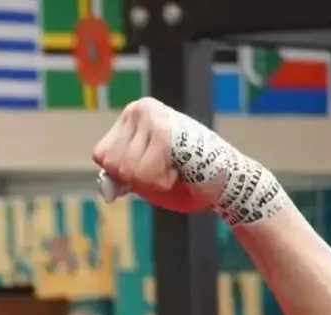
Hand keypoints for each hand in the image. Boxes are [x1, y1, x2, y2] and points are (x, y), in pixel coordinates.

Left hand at [91, 97, 218, 213]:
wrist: (228, 181)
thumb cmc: (187, 179)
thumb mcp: (144, 178)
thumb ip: (122, 178)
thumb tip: (107, 189)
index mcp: (131, 118)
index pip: (102, 156)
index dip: (125, 174)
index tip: (152, 169)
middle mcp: (138, 110)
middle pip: (112, 164)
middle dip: (138, 178)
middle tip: (167, 170)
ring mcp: (150, 117)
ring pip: (127, 170)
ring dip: (152, 180)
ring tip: (175, 168)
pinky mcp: (162, 131)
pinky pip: (143, 174)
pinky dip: (160, 182)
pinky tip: (180, 170)